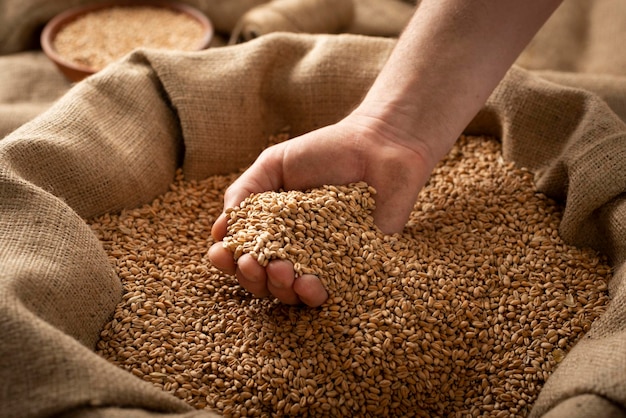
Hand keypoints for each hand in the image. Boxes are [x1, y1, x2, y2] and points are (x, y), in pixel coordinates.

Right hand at [208, 114, 435, 306]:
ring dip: (279, 289)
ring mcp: (322, 261)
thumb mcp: (275, 163)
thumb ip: (245, 191)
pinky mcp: (352, 269)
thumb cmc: (326, 150)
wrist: (380, 146)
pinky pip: (330, 292)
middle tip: (253, 264)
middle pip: (262, 279)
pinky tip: (309, 283)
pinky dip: (314, 294)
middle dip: (251, 278)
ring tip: (281, 270)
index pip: (243, 253)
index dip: (228, 259)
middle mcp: (294, 249)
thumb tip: (220, 228)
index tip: (221, 253)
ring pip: (291, 293)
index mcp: (272, 227)